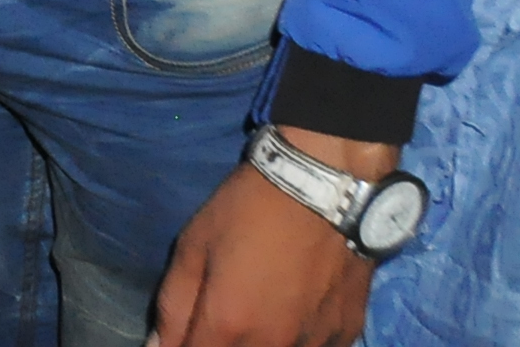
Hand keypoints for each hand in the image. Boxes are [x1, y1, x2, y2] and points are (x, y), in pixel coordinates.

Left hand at [150, 148, 382, 346]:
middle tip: (221, 315)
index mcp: (229, 325)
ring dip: (259, 344)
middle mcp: (273, 345)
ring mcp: (315, 344)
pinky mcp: (346, 334)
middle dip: (219, 343)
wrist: (324, 189)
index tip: (184, 333)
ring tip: (257, 310)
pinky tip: (293, 315)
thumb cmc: (248, 211)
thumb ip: (173, 305)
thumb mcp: (193, 246)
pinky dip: (297, 341)